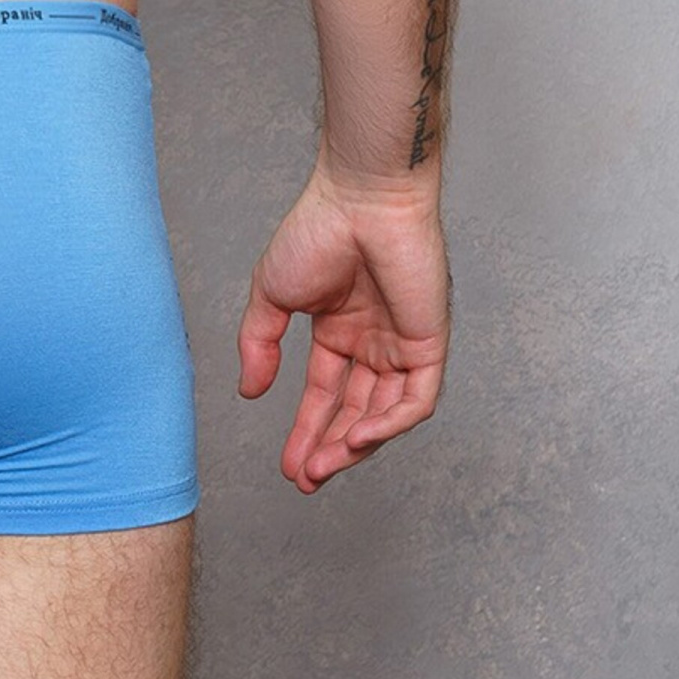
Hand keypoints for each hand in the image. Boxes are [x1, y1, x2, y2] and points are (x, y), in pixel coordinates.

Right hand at [237, 164, 450, 492]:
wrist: (360, 199)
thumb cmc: (317, 230)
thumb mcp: (272, 294)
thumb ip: (259, 344)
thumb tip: (249, 391)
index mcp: (340, 330)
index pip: (326, 395)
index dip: (307, 432)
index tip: (289, 468)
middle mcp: (374, 343)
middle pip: (355, 413)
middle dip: (329, 450)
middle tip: (304, 479)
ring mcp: (403, 345)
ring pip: (385, 415)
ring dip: (354, 446)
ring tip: (322, 465)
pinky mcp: (428, 343)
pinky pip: (415, 399)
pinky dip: (388, 423)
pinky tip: (355, 436)